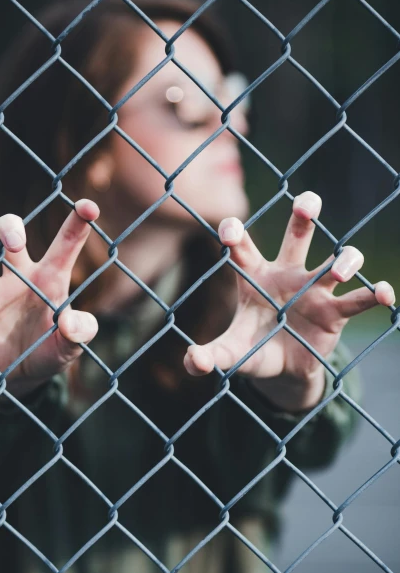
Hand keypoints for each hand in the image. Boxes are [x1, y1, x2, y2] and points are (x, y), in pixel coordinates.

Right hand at [0, 199, 99, 398]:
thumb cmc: (50, 348)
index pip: (64, 245)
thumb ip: (81, 332)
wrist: (22, 377)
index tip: (89, 207)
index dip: (77, 223)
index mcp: (49, 279)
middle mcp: (16, 279)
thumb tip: (69, 323)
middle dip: (8, 228)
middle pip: (7, 234)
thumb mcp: (73, 346)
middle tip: (12, 243)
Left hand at [184, 192, 394, 410]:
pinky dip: (375, 294)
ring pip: (336, 262)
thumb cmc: (254, 348)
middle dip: (304, 215)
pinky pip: (359, 300)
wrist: (283, 368)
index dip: (235, 234)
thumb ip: (210, 356)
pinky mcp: (336, 312)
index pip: (243, 249)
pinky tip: (387, 294)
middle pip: (298, 235)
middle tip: (307, 204)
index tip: (229, 230)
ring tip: (338, 272)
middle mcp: (287, 274)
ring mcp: (314, 290)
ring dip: (343, 261)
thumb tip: (192, 363)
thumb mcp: (232, 353)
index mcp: (255, 277)